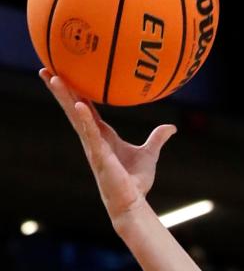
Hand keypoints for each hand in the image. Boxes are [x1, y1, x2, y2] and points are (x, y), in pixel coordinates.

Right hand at [40, 68, 176, 222]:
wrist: (132, 203)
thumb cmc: (136, 181)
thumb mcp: (149, 154)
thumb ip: (157, 139)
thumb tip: (171, 127)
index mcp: (102, 134)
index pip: (85, 107)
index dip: (75, 91)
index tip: (63, 74)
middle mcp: (92, 137)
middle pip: (73, 107)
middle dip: (59, 89)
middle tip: (45, 68)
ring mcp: (93, 145)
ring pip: (75, 116)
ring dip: (64, 97)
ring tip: (52, 77)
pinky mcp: (99, 155)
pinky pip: (90, 133)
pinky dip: (84, 119)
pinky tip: (78, 104)